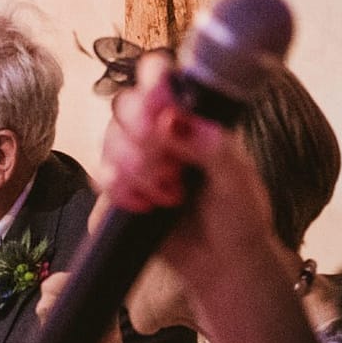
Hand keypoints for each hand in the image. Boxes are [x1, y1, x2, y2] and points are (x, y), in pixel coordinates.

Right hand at [101, 55, 284, 287]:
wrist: (225, 266)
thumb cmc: (240, 217)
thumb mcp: (237, 178)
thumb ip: (211, 145)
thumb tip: (173, 120)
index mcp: (192, 115)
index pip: (159, 76)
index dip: (151, 86)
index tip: (161, 114)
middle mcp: (161, 131)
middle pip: (124, 106)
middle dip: (142, 138)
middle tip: (170, 166)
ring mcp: (139, 159)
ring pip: (109, 141)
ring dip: (137, 170)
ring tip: (171, 195)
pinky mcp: (123, 189)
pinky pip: (101, 178)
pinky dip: (123, 192)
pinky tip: (148, 206)